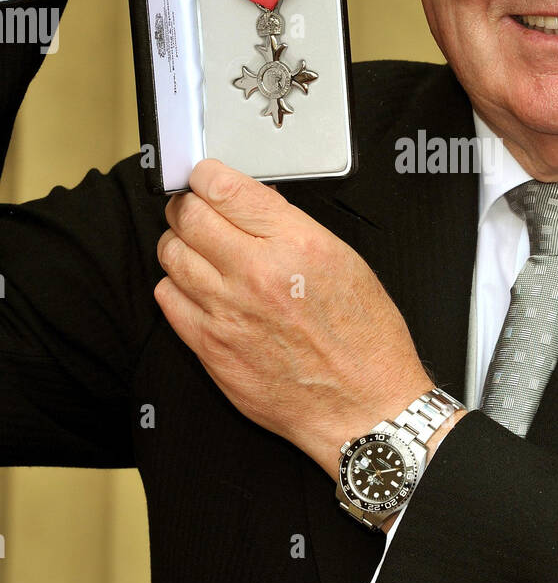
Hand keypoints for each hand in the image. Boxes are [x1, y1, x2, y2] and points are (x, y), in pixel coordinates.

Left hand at [153, 159, 434, 481]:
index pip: (225, 189)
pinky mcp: (210, 347)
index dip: (207, 176)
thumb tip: (254, 204)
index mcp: (297, 245)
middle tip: (195, 208)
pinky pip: (168, 298)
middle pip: (188, 217)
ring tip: (197, 248)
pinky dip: (176, 285)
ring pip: (171, 254)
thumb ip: (293, 228)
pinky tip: (196, 287)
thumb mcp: (346, 262)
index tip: (205, 177)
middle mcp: (257, 275)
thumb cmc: (365, 341)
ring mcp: (228, 313)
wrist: (362, 407)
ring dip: (180, 244)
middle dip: (187, 205)